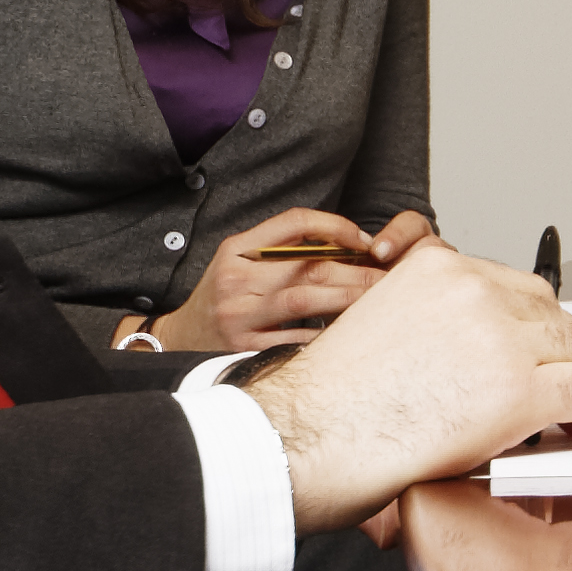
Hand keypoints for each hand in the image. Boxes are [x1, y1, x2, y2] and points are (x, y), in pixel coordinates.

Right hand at [157, 207, 436, 348]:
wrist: (179, 341)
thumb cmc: (223, 297)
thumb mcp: (240, 261)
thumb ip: (282, 248)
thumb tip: (348, 243)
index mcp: (237, 249)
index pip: (295, 222)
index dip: (337, 227)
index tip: (367, 241)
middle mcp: (236, 278)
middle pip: (310, 264)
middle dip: (358, 270)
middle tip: (392, 276)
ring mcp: (239, 315)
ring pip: (306, 299)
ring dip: (349, 299)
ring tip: (381, 302)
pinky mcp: (244, 348)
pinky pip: (296, 339)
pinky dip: (327, 334)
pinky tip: (352, 333)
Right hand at [252, 242, 571, 526]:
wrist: (303, 440)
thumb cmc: (328, 407)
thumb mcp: (383, 328)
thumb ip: (439, 329)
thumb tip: (479, 361)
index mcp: (438, 269)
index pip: (519, 288)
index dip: (539, 330)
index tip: (545, 355)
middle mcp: (474, 289)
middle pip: (556, 315)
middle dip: (567, 356)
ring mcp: (501, 335)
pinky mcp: (520, 388)